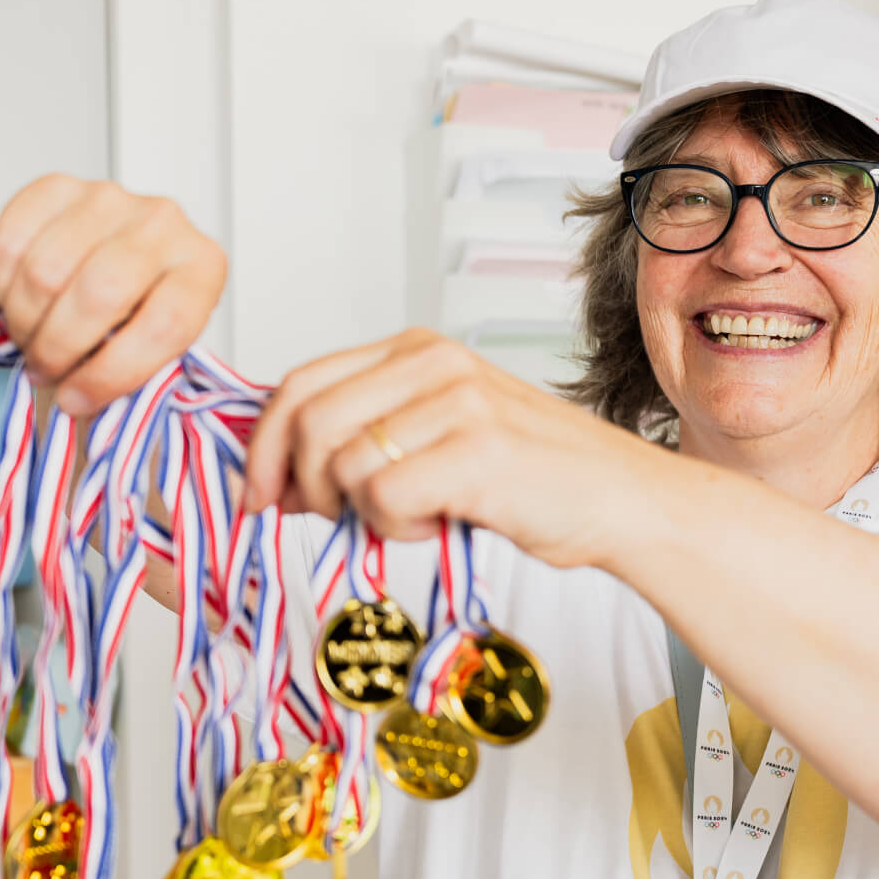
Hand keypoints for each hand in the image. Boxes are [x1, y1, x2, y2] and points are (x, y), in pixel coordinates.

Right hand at [0, 175, 226, 412]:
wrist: (121, 256)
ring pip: (47, 272)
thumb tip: (74, 400)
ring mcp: (109, 198)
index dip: (112, 374)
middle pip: (98, 295)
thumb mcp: (157, 347)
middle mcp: (163, 223)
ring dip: (24, 321)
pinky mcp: (58, 186)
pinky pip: (11, 240)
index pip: (163, 325)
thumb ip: (130, 370)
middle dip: (58, 349)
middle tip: (44, 371)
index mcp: (203, 268)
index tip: (77, 400)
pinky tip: (11, 301)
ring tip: (28, 339)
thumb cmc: (141, 308)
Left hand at [243, 328, 664, 570]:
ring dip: (363, 512)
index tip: (258, 498)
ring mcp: (456, 401)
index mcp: (414, 350)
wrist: (620, 501)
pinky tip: (438, 524)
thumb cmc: (528, 478)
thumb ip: (366, 440)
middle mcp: (432, 362)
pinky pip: (384, 496)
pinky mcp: (477, 449)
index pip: (301, 384)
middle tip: (331, 518)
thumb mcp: (437, 437)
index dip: (262, 447)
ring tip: (414, 517)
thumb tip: (275, 480)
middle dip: (300, 484)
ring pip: (343, 463)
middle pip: (307, 420)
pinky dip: (398, 528)